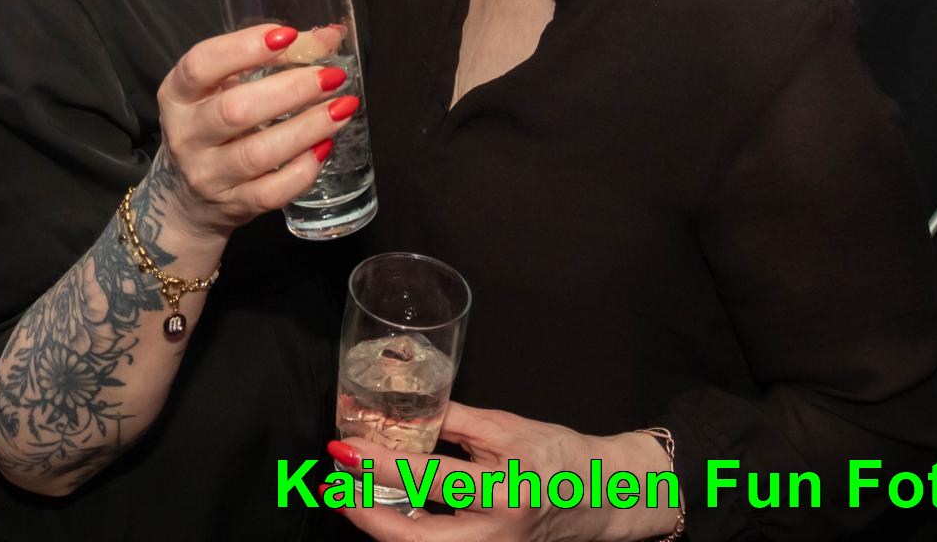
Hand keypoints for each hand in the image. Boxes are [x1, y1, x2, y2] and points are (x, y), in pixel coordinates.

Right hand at [155, 23, 356, 241]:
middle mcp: (186, 135)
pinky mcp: (232, 206)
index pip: (201, 65)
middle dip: (291, 90)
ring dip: (307, 128)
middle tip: (332, 76)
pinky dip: (303, 169)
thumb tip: (329, 37)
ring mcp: (207, 175)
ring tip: (342, 107)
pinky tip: (325, 146)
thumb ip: (270, 60)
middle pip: (236, 110)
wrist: (187, 199)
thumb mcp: (222, 89)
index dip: (243, 48)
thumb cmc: (212, 128)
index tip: (287, 36)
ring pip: (258, 153)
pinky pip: (272, 191)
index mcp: (177, 95)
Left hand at [330, 402, 678, 541]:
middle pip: (413, 536)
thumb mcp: (507, 427)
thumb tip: (404, 406)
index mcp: (502, 490)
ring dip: (379, 522)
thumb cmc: (558, 455)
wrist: (601, 496)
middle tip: (335, 483)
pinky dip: (404, 528)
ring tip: (351, 493)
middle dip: (365, 512)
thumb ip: (454, 419)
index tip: (346, 445)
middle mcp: (494, 531)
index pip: (428, 477)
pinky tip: (385, 507)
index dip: (380, 461)